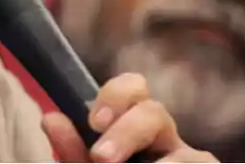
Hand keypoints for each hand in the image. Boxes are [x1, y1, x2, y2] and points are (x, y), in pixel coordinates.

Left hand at [42, 74, 216, 162]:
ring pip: (189, 154)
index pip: (135, 89)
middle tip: (100, 158)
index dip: (116, 95)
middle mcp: (168, 143)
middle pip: (155, 112)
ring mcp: (193, 163)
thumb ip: (73, 153)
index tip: (93, 122)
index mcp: (136, 131)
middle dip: (126, 131)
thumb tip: (51, 118)